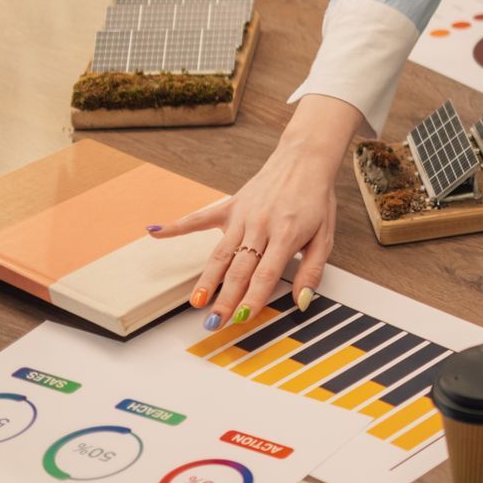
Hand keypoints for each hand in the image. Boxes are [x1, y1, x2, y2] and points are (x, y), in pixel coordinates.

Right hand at [152, 99, 354, 322]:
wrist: (304, 159)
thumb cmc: (315, 199)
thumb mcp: (325, 236)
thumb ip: (313, 270)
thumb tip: (302, 300)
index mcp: (286, 234)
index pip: (265, 274)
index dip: (253, 299)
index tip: (242, 319)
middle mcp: (261, 225)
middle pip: (239, 269)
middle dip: (225, 299)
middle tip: (214, 323)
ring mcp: (242, 215)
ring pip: (220, 253)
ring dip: (207, 279)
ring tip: (196, 302)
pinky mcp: (231, 205)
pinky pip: (200, 218)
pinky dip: (177, 226)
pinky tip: (156, 232)